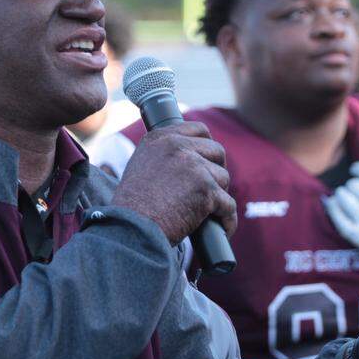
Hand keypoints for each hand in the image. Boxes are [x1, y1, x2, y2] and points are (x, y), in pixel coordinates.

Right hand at [111, 121, 236, 244]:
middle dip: (217, 169)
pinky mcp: (206, 189)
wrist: (130, 229)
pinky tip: (223, 229)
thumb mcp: (141, 167)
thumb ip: (163, 157)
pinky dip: (227, 219)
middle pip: (216, 150)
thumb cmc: (133, 207)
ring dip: (219, 196)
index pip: (198, 129)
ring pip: (223, 178)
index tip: (210, 160)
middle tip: (212, 189)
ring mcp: (194, 166)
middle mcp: (177, 146)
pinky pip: (228, 204)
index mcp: (160, 138)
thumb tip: (188, 160)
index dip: (208, 145)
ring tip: (211, 213)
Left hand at [323, 157, 358, 286]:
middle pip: (354, 185)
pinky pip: (337, 218)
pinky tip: (331, 205)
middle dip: (354, 186)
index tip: (355, 170)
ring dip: (342, 195)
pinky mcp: (357, 236)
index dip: (358, 169)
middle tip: (355, 190)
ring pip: (342, 197)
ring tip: (344, 197)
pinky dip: (332, 209)